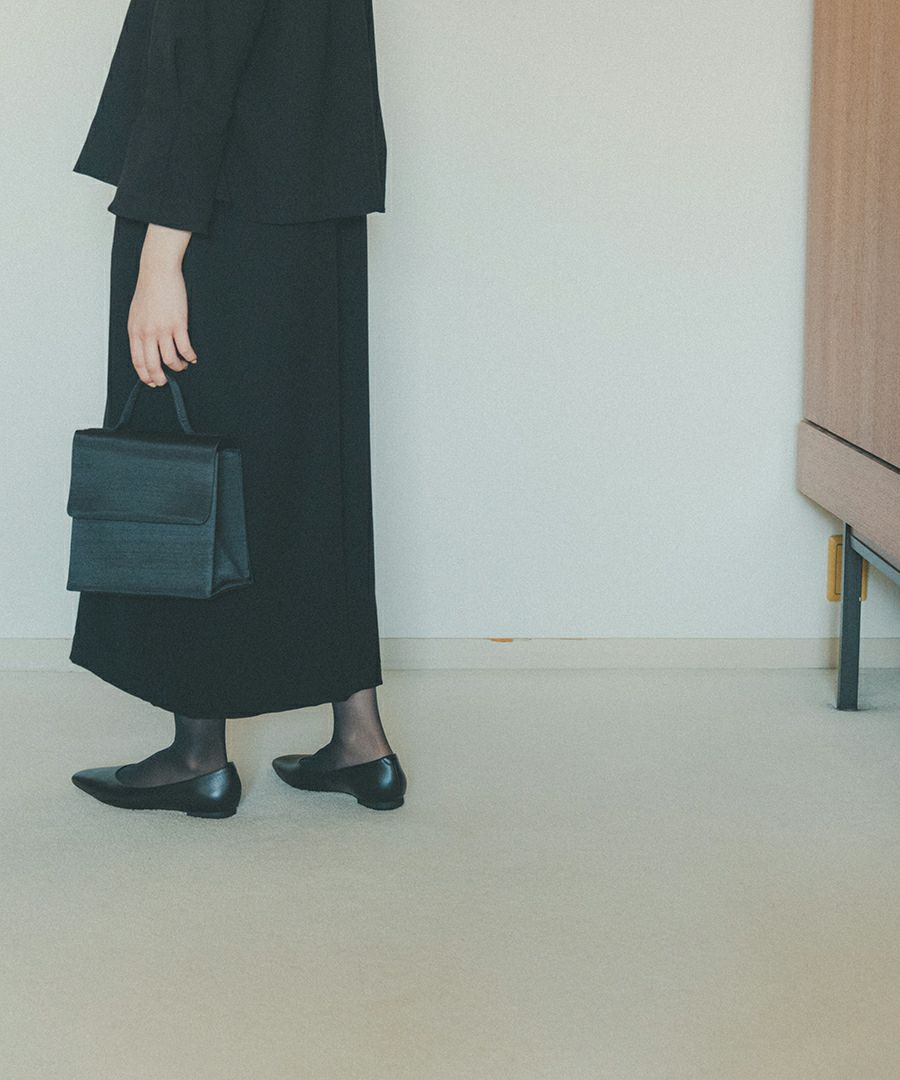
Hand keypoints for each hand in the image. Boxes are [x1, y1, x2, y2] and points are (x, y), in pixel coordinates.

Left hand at [128, 224, 197, 386]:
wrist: (157, 272)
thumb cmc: (148, 291)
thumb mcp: (136, 314)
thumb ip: (139, 332)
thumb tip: (145, 349)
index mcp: (135, 331)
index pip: (138, 361)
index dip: (145, 375)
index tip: (151, 381)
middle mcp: (147, 333)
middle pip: (153, 365)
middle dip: (160, 378)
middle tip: (166, 381)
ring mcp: (163, 330)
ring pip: (170, 360)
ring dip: (178, 367)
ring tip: (182, 365)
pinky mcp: (178, 324)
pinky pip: (185, 348)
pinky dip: (190, 356)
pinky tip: (192, 357)